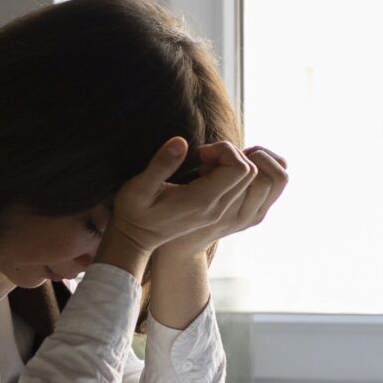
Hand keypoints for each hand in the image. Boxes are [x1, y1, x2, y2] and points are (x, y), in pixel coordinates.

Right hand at [93, 137, 258, 277]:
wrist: (135, 239)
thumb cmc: (133, 212)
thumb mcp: (138, 187)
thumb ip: (160, 165)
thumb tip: (180, 142)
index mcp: (202, 201)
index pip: (240, 169)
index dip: (226, 150)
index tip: (201, 152)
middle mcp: (216, 209)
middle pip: (250, 173)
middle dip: (231, 154)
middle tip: (204, 155)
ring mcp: (218, 212)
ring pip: (248, 181)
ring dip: (230, 163)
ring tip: (204, 163)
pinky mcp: (216, 212)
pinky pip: (238, 188)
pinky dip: (228, 173)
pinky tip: (204, 173)